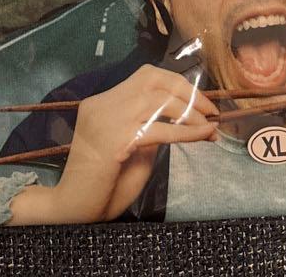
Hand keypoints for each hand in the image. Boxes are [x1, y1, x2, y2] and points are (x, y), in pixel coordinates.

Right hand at [9, 65, 217, 223]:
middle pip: (152, 79)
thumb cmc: (101, 186)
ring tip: (210, 126)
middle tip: (210, 110)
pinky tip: (203, 136)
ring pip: (158, 100)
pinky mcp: (116, 140)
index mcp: (102, 102)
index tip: (200, 101)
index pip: (145, 76)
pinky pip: (160, 130)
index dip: (176, 84)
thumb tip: (177, 121)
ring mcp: (107, 119)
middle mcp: (103, 103)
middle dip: (186, 90)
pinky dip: (186, 132)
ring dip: (191, 111)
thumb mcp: (131, 150)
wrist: (74, 208)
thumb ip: (148, 130)